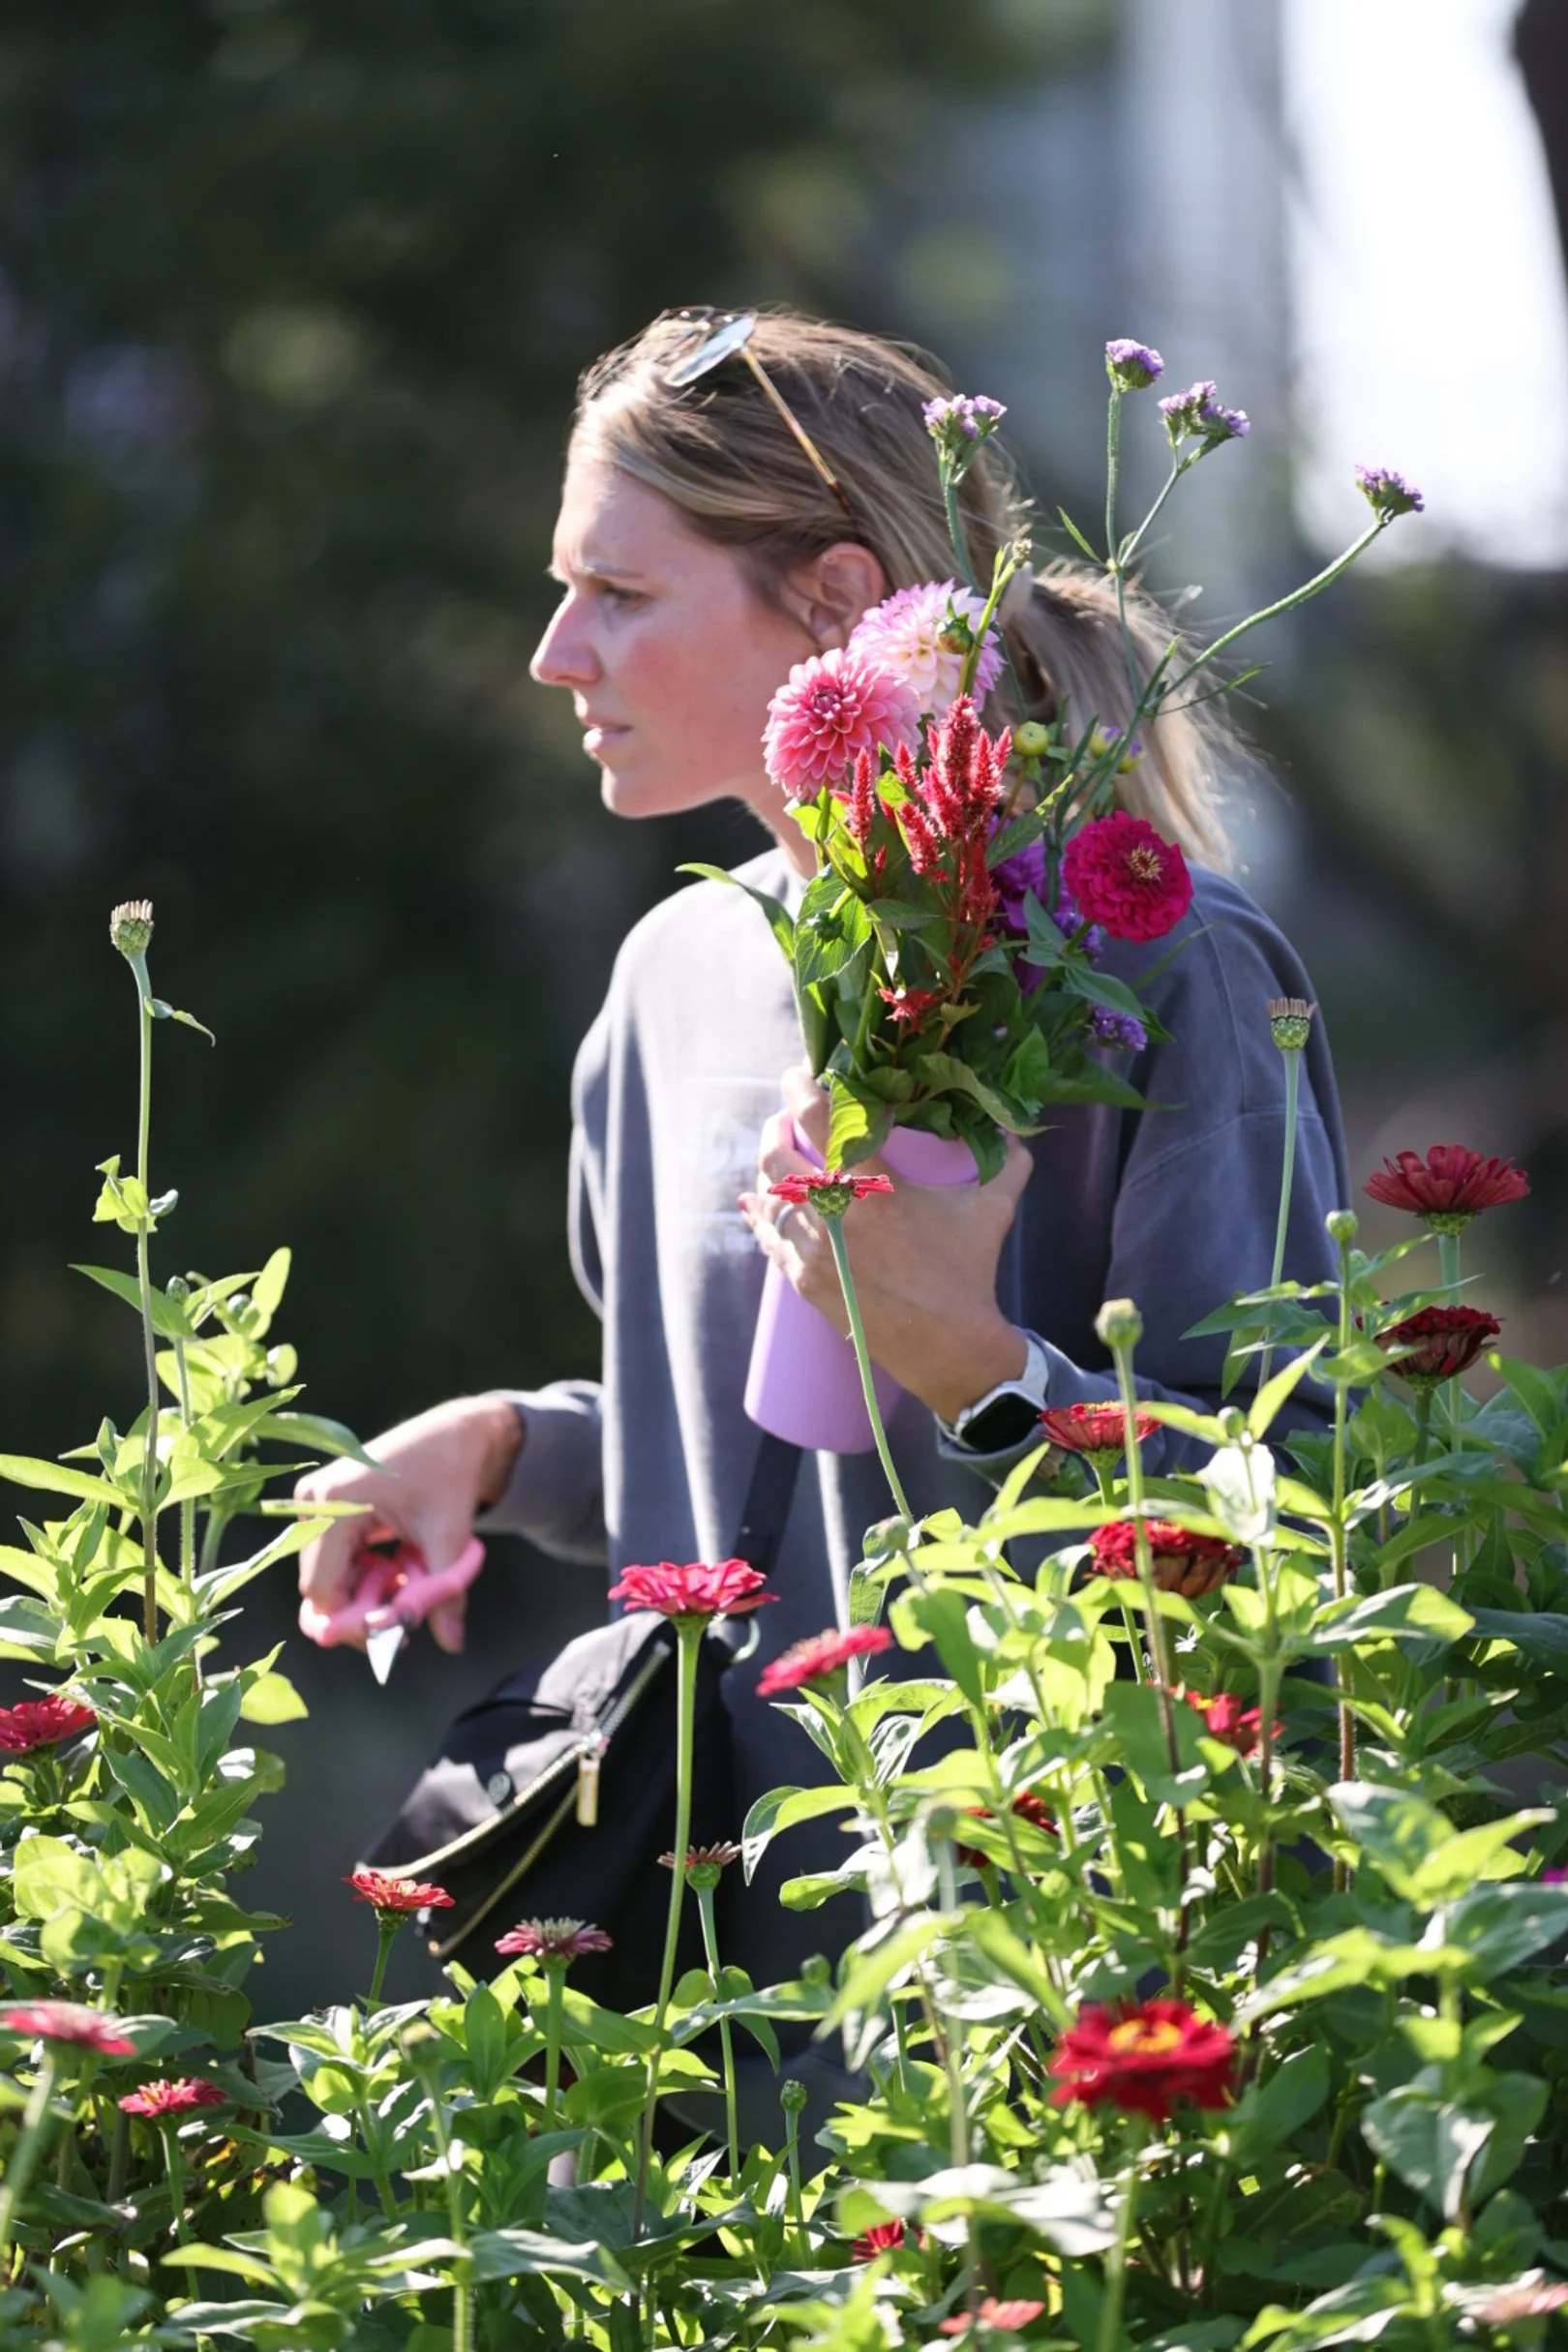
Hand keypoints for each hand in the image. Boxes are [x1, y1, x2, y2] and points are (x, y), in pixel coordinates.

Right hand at [294, 1395, 520, 1653]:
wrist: (454, 1434)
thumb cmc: (450, 1474)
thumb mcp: (450, 1535)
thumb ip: (443, 1592)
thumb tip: (453, 1644)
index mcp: (334, 1503)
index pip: (321, 1590)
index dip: (355, 1620)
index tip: (399, 1630)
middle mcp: (313, 1502)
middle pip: (321, 1586)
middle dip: (364, 1607)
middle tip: (409, 1607)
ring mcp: (315, 1504)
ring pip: (329, 1577)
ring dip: (367, 1592)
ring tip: (408, 1579)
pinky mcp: (324, 1509)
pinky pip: (334, 1561)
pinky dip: (365, 1575)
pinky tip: (397, 1566)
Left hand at [737, 1066, 1033, 1423]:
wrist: (948, 1345)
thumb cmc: (970, 1272)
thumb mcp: (993, 1210)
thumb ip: (1008, 1163)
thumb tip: (1017, 1131)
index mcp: (876, 1185)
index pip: (822, 1121)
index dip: (801, 1089)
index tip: (798, 1074)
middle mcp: (836, 1213)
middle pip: (777, 1157)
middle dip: (775, 1128)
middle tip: (786, 1118)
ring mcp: (815, 1249)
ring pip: (768, 1197)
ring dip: (768, 1172)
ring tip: (780, 1158)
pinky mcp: (805, 1280)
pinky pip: (770, 1238)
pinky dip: (760, 1215)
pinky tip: (754, 1203)